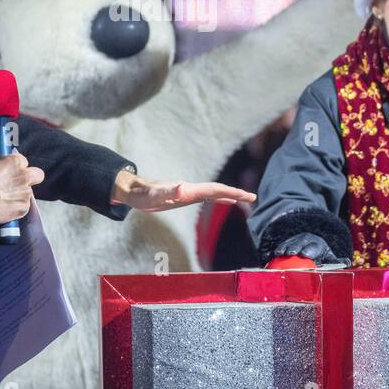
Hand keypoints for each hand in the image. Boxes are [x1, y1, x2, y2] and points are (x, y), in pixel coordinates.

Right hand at [0, 152, 43, 224]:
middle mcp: (24, 176)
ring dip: (20, 194)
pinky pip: (24, 206)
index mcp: (15, 162)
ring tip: (5, 199)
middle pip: (37, 175)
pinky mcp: (24, 207)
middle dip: (31, 177)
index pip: (23, 161)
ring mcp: (25, 193)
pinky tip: (4, 208)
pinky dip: (16, 207)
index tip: (11, 170)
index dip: (16, 167)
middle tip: (20, 182)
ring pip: (28, 192)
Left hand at [110, 168, 255, 212]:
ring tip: (245, 199)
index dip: (231, 192)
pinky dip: (219, 198)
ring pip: (214, 193)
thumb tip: (182, 187)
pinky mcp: (185, 196)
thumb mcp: (153, 196)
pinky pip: (207, 197)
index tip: (246, 195)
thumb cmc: (142, 194)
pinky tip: (225, 201)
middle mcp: (191, 189)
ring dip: (230, 195)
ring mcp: (189, 192)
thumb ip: (167, 191)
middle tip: (253, 197)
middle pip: (218, 190)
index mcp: (188, 190)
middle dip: (236, 193)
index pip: (214, 190)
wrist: (134, 190)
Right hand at [271, 232, 345, 265]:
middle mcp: (307, 238)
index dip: (310, 249)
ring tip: (278, 253)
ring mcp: (296, 239)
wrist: (310, 244)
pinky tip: (271, 255)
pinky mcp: (288, 242)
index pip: (314, 245)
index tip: (304, 254)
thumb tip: (347, 262)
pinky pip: (282, 245)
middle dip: (295, 246)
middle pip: (300, 242)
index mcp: (318, 243)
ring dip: (284, 247)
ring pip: (290, 242)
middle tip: (290, 253)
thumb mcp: (329, 257)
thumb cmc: (321, 255)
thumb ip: (336, 261)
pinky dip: (278, 249)